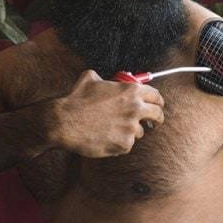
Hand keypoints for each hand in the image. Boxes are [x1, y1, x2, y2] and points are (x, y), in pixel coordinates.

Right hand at [46, 69, 164, 157]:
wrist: (64, 122)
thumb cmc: (75, 100)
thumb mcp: (90, 78)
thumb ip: (105, 79)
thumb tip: (105, 80)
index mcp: (131, 91)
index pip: (156, 96)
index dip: (158, 101)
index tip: (157, 106)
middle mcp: (135, 109)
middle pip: (158, 115)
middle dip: (157, 119)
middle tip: (153, 122)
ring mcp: (131, 128)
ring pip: (139, 132)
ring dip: (130, 131)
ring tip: (112, 129)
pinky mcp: (124, 144)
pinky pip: (126, 144)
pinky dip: (118, 142)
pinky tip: (104, 137)